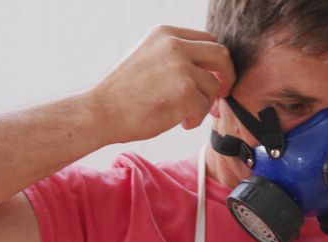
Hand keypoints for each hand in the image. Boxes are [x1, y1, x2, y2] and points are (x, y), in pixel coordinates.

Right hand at [86, 25, 235, 143]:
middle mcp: (174, 44)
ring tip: (183, 115)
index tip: (214, 78)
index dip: (215, 62)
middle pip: (220, 55)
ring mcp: (181, 66)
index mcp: (165, 34)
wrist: (101, 112)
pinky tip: (179, 121)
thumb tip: (211, 70)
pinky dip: (195, 119)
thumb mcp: (150, 59)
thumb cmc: (124, 95)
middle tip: (220, 96)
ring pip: (213, 86)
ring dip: (203, 105)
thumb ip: (177, 58)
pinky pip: (205, 106)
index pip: (207, 40)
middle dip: (226, 77)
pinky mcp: (185, 90)